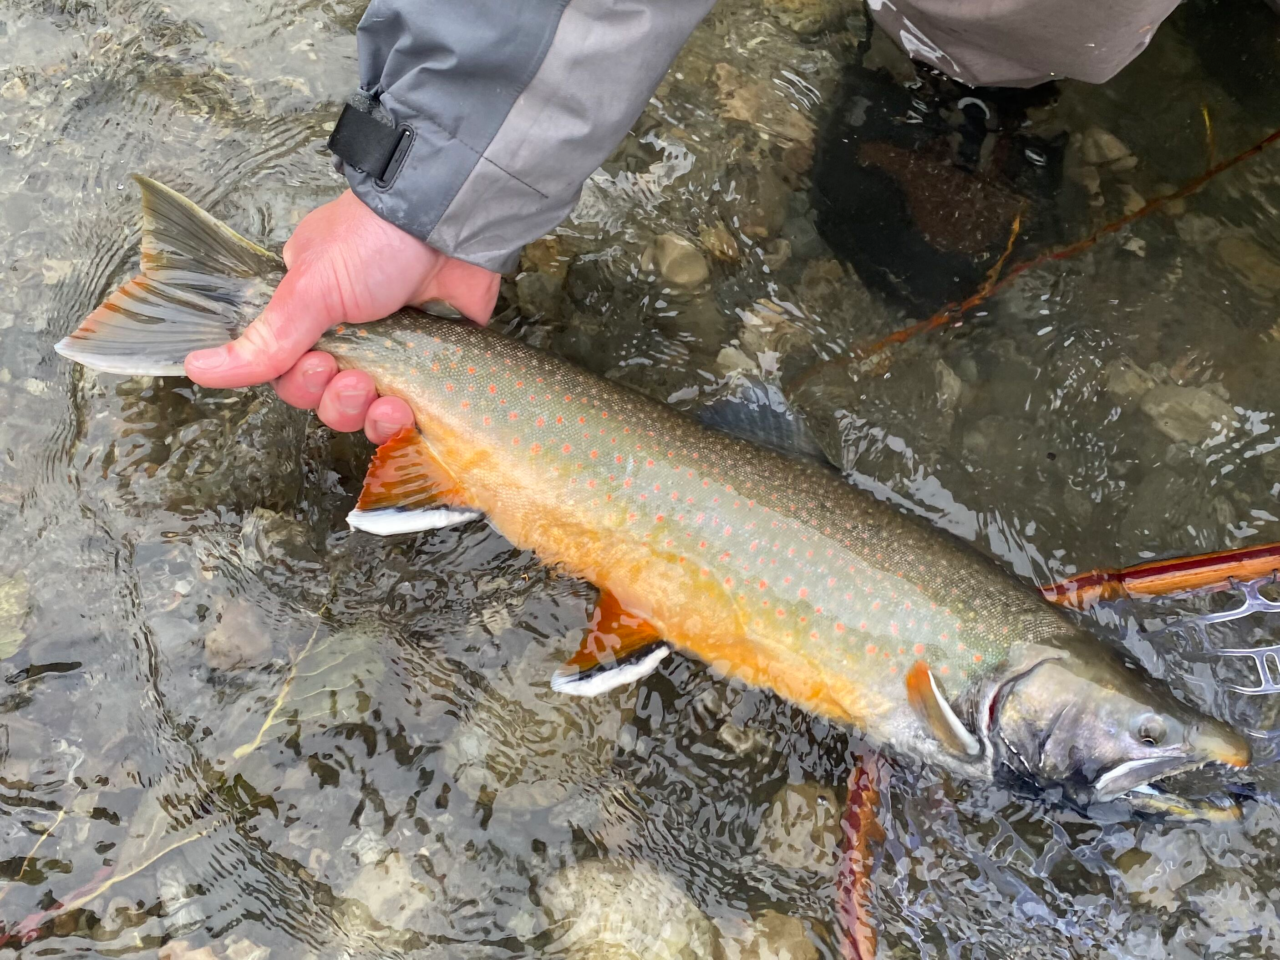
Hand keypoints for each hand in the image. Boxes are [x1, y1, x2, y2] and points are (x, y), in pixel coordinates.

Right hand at [184, 190, 499, 442]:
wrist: (450, 224)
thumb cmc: (375, 242)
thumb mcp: (311, 289)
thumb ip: (264, 340)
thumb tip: (197, 369)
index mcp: (310, 312)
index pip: (287, 370)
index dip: (300, 382)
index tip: (318, 363)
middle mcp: (349, 335)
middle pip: (324, 397)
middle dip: (335, 400)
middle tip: (352, 378)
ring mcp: (393, 351)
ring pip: (365, 412)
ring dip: (367, 416)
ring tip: (383, 396)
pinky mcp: (431, 365)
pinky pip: (410, 413)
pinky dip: (404, 420)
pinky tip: (406, 411)